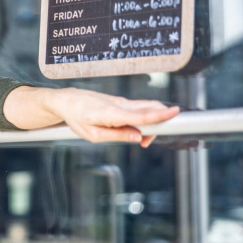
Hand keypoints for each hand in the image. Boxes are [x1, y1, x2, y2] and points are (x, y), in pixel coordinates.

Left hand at [44, 88, 177, 147]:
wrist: (67, 101)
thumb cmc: (76, 117)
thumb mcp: (93, 134)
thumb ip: (117, 135)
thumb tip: (138, 137)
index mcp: (112, 113)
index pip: (141, 115)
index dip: (160, 115)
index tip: (176, 112)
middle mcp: (120, 104)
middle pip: (150, 108)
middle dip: (159, 123)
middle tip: (146, 142)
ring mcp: (121, 101)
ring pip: (146, 108)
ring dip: (152, 122)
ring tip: (140, 138)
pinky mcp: (121, 101)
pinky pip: (139, 108)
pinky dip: (145, 118)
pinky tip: (136, 129)